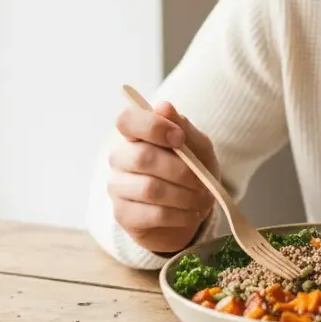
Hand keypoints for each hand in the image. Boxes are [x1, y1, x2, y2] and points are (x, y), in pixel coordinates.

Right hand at [108, 100, 219, 253]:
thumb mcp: (197, 147)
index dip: (153, 127)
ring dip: (184, 196)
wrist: (190, 210)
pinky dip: (180, 215)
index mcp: (135, 135)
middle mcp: (120, 158)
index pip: (127, 120)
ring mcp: (117, 187)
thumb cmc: (192, 171)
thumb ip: (183, 127)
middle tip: (202, 182)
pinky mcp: (123, 215)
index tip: (180, 139)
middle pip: (142, 157)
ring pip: (149, 189)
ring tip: (202, 200)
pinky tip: (192, 214)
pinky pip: (153, 214)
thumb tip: (163, 106)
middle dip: (181, 171)